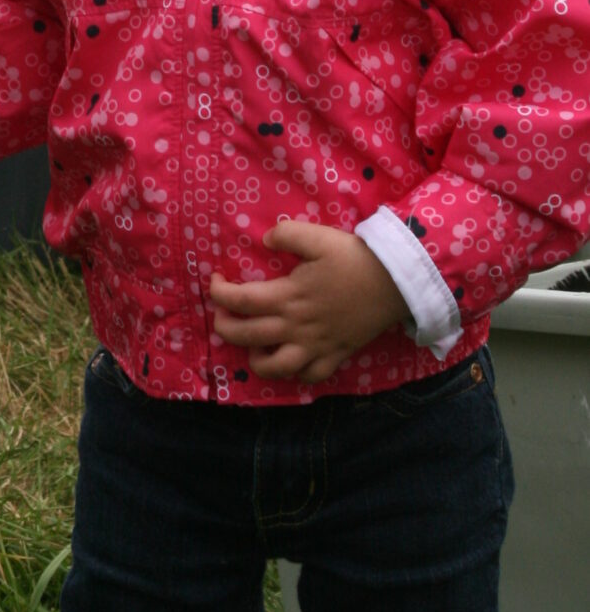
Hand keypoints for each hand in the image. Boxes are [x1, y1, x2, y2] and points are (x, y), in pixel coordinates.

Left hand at [209, 220, 407, 383]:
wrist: (395, 283)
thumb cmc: (354, 258)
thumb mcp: (317, 237)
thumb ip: (286, 235)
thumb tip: (264, 240)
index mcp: (288, 296)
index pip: (240, 301)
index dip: (219, 293)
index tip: (216, 280)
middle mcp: (297, 326)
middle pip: (248, 336)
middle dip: (224, 327)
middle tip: (221, 316)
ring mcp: (316, 345)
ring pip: (277, 368)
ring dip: (256, 360)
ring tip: (253, 346)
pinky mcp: (336, 355)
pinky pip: (311, 376)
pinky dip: (296, 374)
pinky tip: (289, 360)